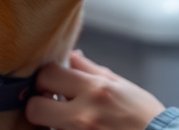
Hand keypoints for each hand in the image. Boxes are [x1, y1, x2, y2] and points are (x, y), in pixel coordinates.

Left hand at [26, 50, 166, 129]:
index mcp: (95, 89)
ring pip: (43, 127)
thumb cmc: (143, 115)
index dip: (46, 77)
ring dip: (49, 122)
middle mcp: (83, 114)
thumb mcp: (121, 85)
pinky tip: (75, 127)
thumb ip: (91, 70)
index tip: (53, 81)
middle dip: (39, 104)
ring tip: (65, 118)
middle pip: (34, 107)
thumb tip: (71, 55)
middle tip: (51, 103)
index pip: (47, 75)